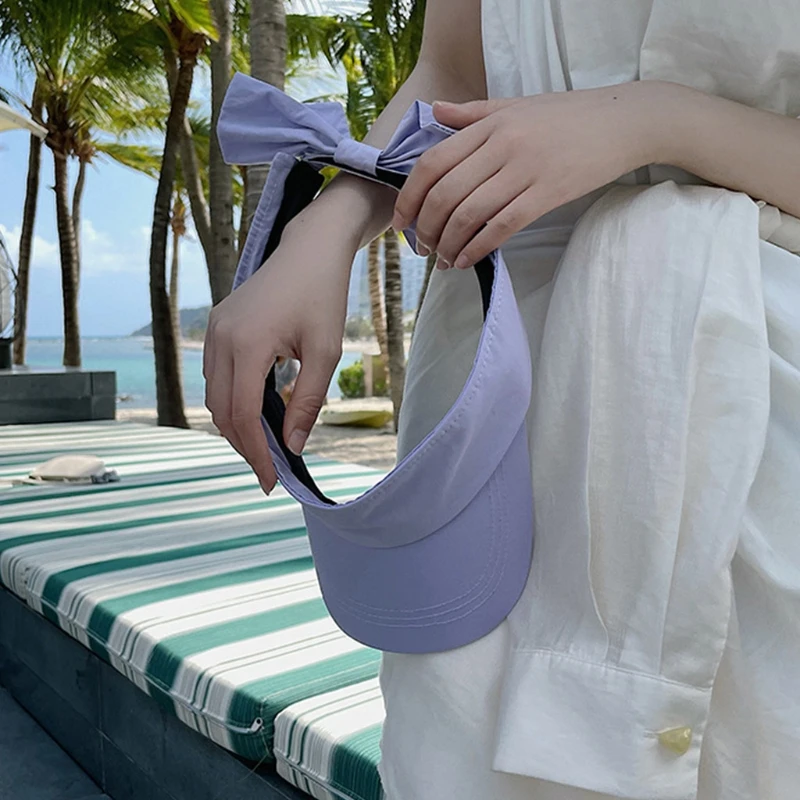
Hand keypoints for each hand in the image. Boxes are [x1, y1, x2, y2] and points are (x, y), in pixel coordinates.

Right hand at [204, 219, 355, 492]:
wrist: (310, 250)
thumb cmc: (324, 296)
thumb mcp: (325, 352)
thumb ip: (309, 401)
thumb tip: (293, 447)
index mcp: (246, 343)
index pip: (241, 414)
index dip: (255, 452)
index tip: (271, 480)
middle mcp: (220, 337)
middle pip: (220, 410)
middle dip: (242, 444)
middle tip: (269, 469)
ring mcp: (214, 330)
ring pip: (214, 395)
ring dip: (235, 424)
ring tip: (265, 446)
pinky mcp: (217, 326)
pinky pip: (217, 375)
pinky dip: (232, 400)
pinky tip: (258, 412)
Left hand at [392, 81, 665, 268]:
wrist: (623, 121)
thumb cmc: (567, 116)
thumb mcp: (516, 106)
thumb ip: (472, 113)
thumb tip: (435, 111)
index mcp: (488, 124)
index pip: (432, 163)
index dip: (409, 197)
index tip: (401, 222)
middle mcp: (502, 145)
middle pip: (444, 194)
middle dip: (426, 228)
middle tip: (422, 248)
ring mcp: (525, 170)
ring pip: (469, 215)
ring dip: (448, 244)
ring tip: (443, 259)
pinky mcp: (548, 194)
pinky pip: (501, 227)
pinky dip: (477, 248)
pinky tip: (466, 261)